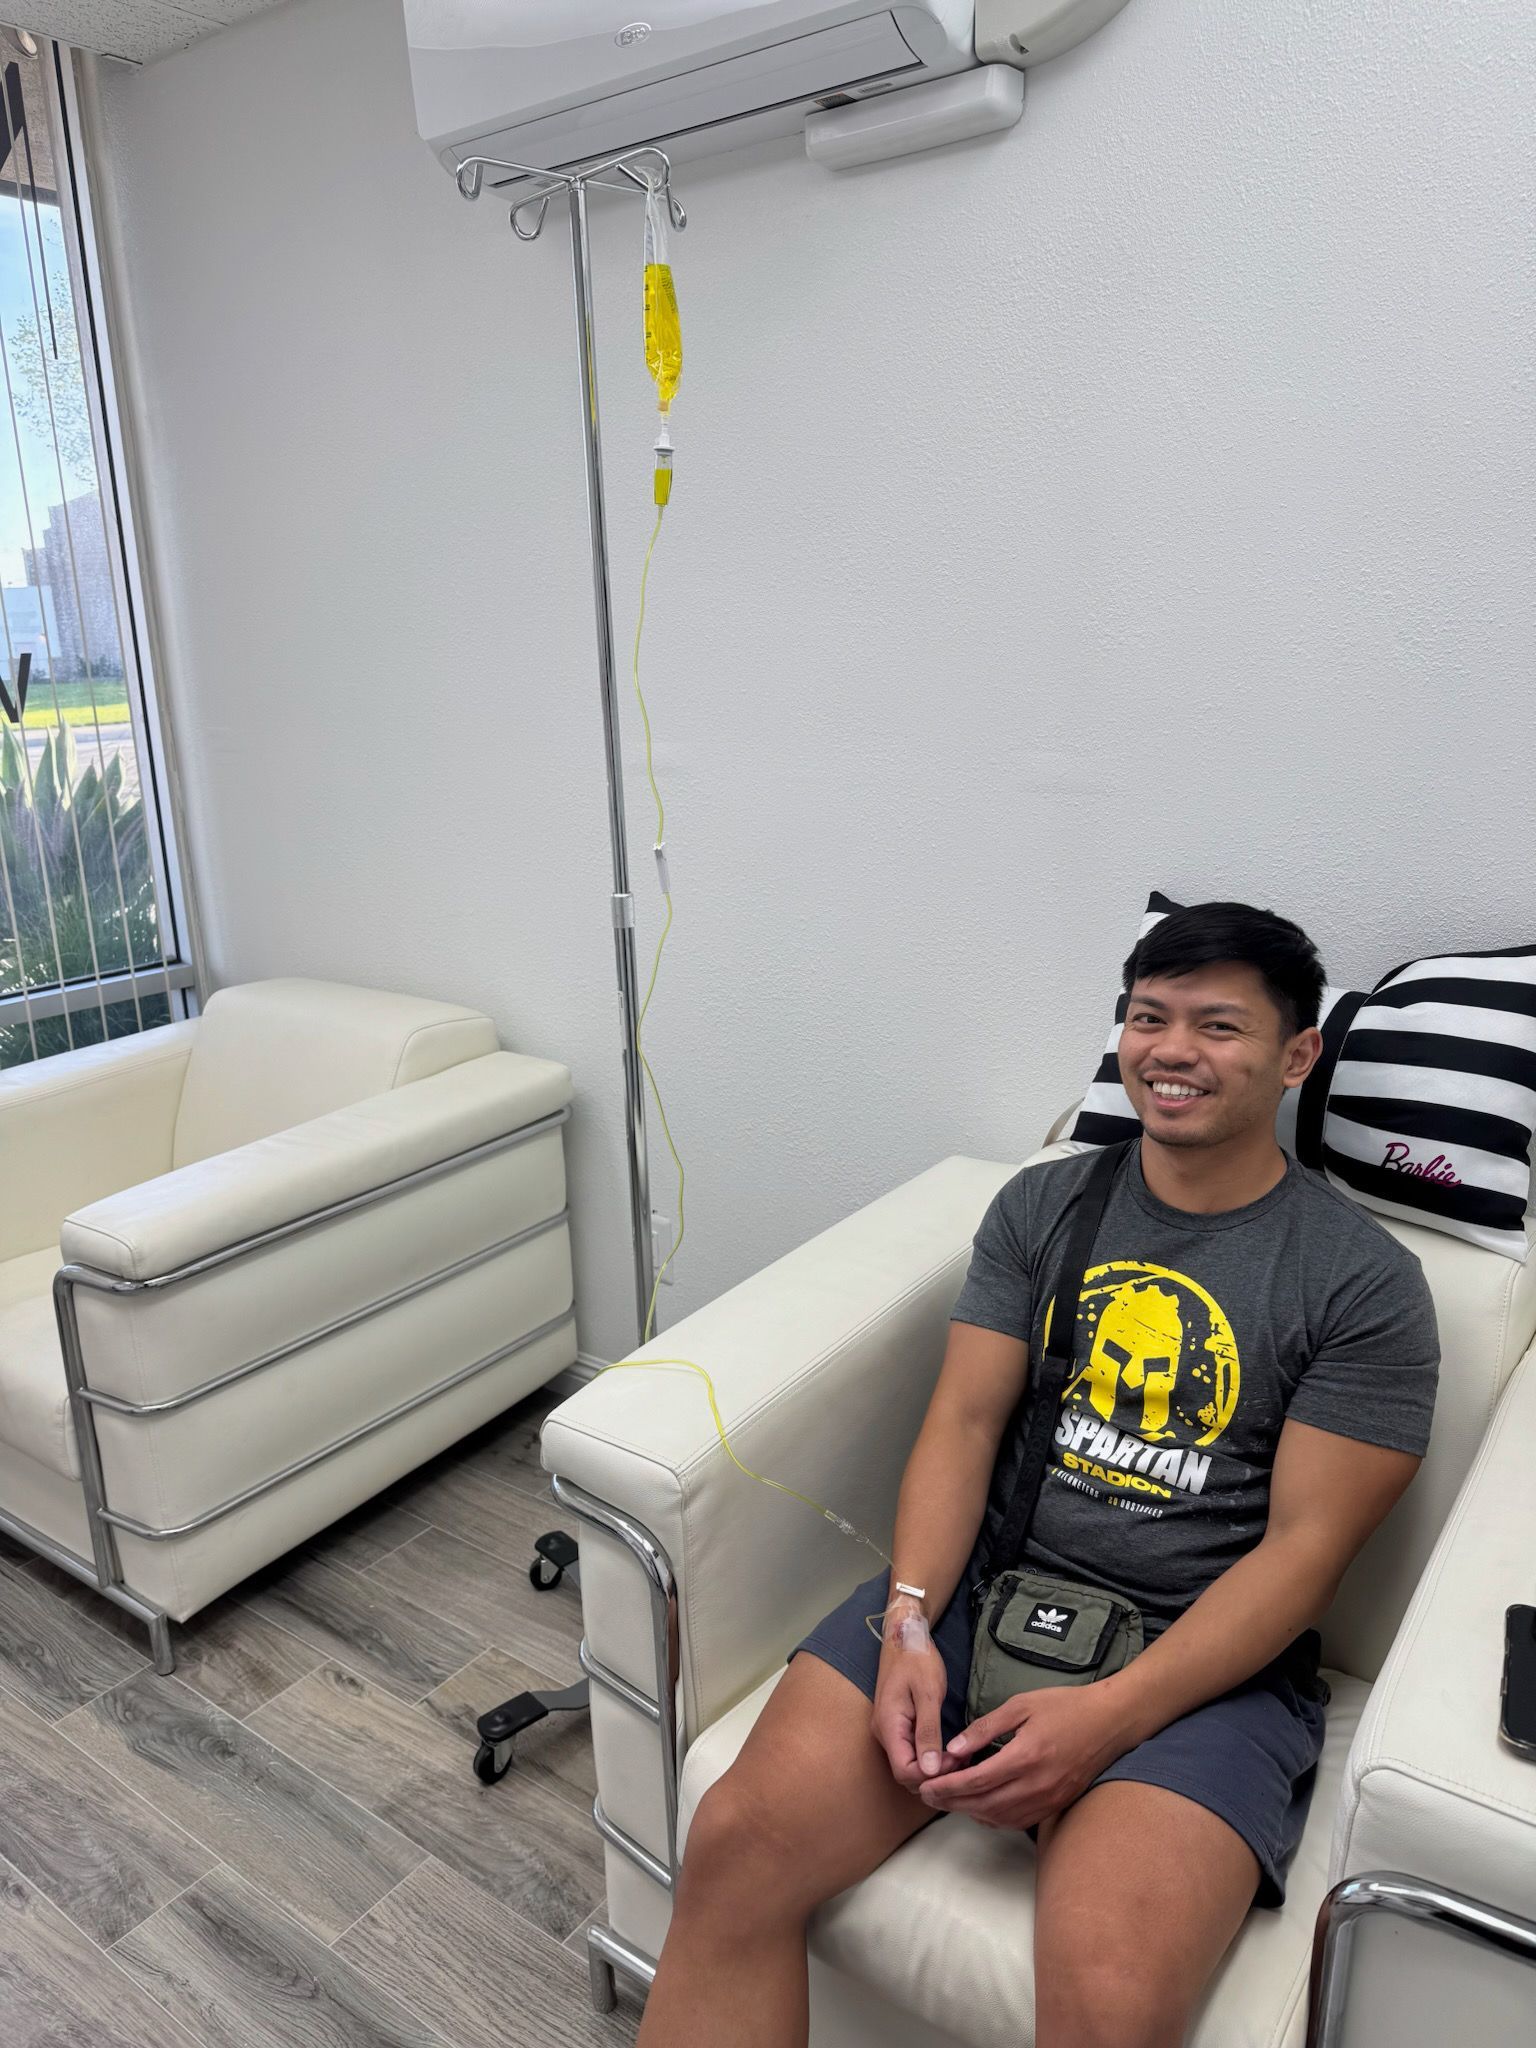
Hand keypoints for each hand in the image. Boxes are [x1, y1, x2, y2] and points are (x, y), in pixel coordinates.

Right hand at [871, 1623, 959, 1792]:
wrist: (905, 1636)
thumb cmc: (918, 1660)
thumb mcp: (928, 1693)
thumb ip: (928, 1732)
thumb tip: (929, 1771)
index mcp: (889, 1726)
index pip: (904, 1771)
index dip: (930, 1775)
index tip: (955, 1761)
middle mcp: (884, 1733)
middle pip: (905, 1773)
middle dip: (934, 1774)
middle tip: (962, 1759)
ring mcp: (889, 1730)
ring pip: (908, 1764)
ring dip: (933, 1767)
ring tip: (958, 1755)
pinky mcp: (897, 1726)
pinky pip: (910, 1752)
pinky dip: (929, 1757)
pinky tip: (948, 1751)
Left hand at [916, 1684, 1128, 1829]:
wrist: (1109, 1722)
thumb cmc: (1064, 1706)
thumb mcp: (1021, 1705)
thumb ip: (985, 1728)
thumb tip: (953, 1750)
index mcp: (1024, 1757)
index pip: (975, 1781)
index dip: (946, 1787)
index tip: (924, 1787)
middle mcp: (1035, 1785)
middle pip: (983, 1804)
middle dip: (952, 1803)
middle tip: (928, 1796)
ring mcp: (1048, 1799)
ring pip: (999, 1818)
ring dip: (970, 1812)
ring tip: (949, 1800)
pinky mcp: (1056, 1805)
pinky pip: (1018, 1821)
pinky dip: (994, 1817)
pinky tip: (981, 1806)